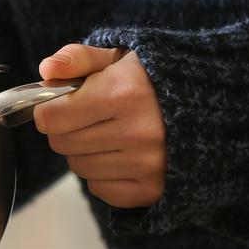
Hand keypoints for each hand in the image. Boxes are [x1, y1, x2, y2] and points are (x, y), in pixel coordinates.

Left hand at [33, 45, 166, 208]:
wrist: (202, 107)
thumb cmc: (149, 81)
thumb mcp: (116, 58)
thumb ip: (77, 58)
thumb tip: (46, 69)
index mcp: (123, 93)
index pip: (53, 117)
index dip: (48, 110)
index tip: (58, 105)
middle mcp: (136, 131)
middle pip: (62, 143)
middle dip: (65, 129)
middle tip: (86, 117)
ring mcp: (146, 164)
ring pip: (79, 168)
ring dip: (84, 152)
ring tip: (107, 133)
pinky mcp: (152, 189)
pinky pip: (100, 190)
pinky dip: (102, 175)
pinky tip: (120, 155)